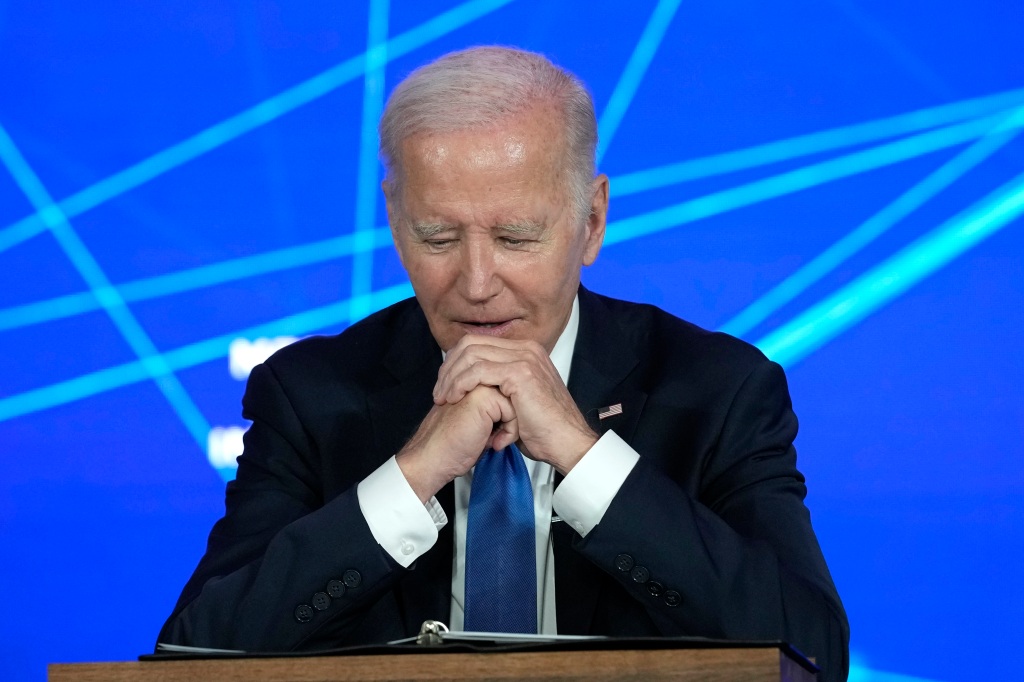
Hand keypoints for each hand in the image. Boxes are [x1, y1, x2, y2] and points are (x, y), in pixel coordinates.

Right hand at [396, 385, 517, 501]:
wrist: (432, 458)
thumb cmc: (451, 446)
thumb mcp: (478, 423)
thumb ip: (494, 410)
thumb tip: (519, 408)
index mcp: (472, 384)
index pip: (509, 394)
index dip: (506, 419)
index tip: (489, 435)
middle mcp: (475, 380)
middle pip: (515, 397)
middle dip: (509, 421)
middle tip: (490, 437)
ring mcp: (478, 385)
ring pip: (516, 402)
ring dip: (509, 427)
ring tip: (490, 439)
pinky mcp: (483, 396)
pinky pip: (513, 411)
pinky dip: (509, 432)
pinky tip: (490, 441)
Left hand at [432, 335, 597, 474]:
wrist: (567, 443)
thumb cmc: (544, 430)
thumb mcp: (517, 402)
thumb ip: (499, 387)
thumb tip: (474, 388)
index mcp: (526, 352)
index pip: (478, 343)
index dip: (456, 362)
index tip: (445, 385)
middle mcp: (527, 349)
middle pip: (471, 344)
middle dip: (449, 367)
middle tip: (439, 391)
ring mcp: (525, 358)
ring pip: (471, 354)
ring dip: (452, 377)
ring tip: (443, 398)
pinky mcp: (521, 372)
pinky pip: (479, 370)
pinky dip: (461, 383)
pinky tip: (455, 398)